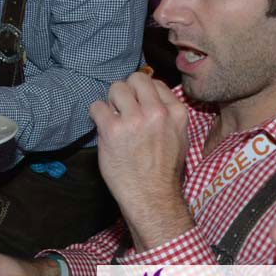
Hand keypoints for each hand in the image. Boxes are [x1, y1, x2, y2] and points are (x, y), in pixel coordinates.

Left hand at [89, 71, 191, 249]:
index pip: (155, 83)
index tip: (138, 106)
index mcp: (176, 112)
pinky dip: (96, 115)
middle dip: (127, 91)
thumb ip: (166, 114)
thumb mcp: (179, 137)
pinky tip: (103, 128)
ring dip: (111, 102)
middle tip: (123, 110)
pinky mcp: (112, 129)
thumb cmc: (163, 170)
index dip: (142, 93)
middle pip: (135, 79)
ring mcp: (134, 120)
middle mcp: (157, 112)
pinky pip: (96, 106)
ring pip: (115, 88)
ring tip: (114, 120)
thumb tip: (149, 95)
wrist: (152, 197)